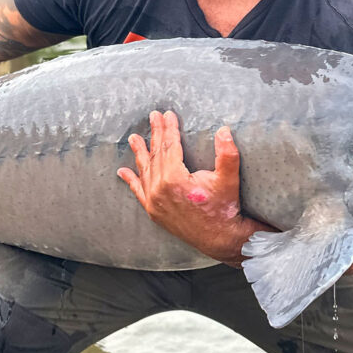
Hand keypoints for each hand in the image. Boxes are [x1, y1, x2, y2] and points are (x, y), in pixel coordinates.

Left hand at [118, 110, 273, 264]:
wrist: (220, 238)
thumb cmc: (224, 208)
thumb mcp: (229, 179)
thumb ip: (227, 154)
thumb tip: (224, 130)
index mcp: (174, 179)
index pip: (170, 146)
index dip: (169, 129)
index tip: (168, 114)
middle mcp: (159, 190)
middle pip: (156, 155)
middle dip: (155, 134)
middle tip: (153, 116)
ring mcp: (154, 202)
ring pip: (145, 171)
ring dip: (140, 152)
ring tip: (134, 138)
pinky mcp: (154, 212)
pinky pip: (139, 192)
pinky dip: (131, 181)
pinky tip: (123, 172)